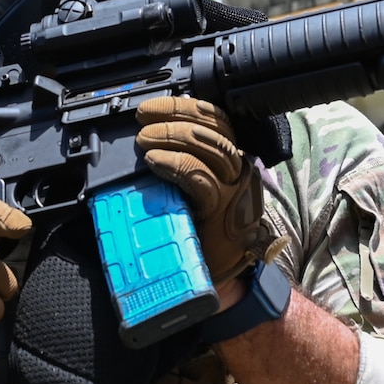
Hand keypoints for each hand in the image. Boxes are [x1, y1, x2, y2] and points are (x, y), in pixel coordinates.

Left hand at [136, 97, 271, 283]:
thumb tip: (149, 139)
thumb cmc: (205, 232)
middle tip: (143, 121)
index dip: (183, 107)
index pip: (215, 119)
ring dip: (171, 137)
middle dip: (174, 116)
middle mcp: (239, 170)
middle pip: (213, 127)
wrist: (222, 276)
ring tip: (145, 140)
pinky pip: (199, 177)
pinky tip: (155, 161)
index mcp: (233, 160)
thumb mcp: (199, 189)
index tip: (152, 107)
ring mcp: (234, 190)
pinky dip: (175, 163)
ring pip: (208, 147)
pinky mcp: (222, 210)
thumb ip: (186, 163)